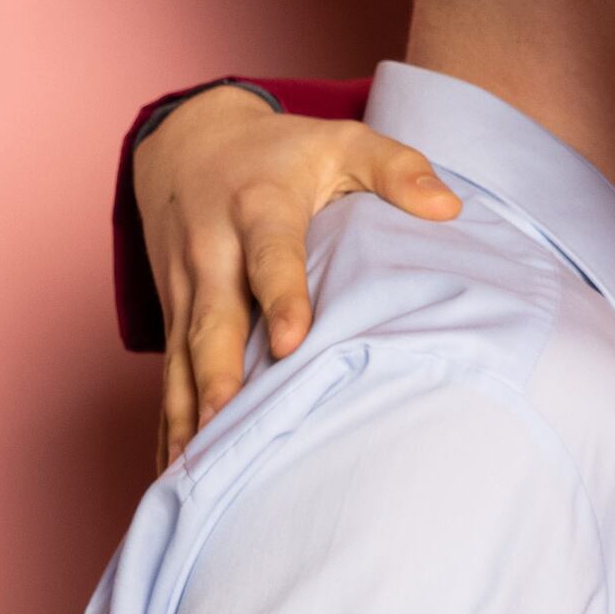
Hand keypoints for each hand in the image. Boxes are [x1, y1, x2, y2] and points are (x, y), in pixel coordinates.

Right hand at [137, 84, 461, 462]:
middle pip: (214, 320)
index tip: (292, 343)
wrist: (190, 142)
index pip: (271, 257)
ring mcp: (185, 288)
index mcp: (259, 208)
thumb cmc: (283, 152)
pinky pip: (167, 373)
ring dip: (185, 412)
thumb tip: (447, 208)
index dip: (281, 298)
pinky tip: (171, 471)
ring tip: (189, 468)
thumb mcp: (342, 142)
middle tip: (226, 421)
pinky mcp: (172, 315)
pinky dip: (166, 422)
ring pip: (181, 357)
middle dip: (217, 373)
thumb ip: (396, 168)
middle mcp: (213, 251)